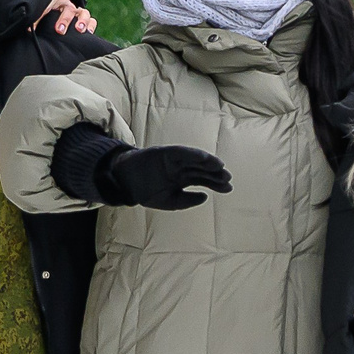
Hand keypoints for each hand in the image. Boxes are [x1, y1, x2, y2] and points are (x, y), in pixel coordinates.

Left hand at [33, 0, 96, 35]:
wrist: (53, 1)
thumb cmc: (46, 6)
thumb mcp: (42, 8)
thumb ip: (36, 19)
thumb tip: (28, 30)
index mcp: (62, 3)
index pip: (66, 9)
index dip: (64, 20)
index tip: (59, 30)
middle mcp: (72, 8)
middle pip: (78, 12)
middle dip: (78, 21)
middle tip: (76, 30)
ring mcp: (78, 14)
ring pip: (86, 15)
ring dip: (86, 23)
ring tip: (84, 32)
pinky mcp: (83, 21)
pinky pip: (92, 21)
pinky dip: (92, 26)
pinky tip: (90, 35)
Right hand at [104, 144, 231, 210]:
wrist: (125, 183)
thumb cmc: (146, 192)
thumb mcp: (169, 202)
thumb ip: (187, 200)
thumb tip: (205, 197)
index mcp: (183, 179)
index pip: (204, 180)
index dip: (216, 184)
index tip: (229, 188)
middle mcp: (181, 168)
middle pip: (203, 170)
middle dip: (216, 174)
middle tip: (228, 179)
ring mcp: (174, 160)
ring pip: (195, 160)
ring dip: (208, 162)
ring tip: (220, 167)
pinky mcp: (166, 153)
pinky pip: (182, 152)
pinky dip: (193, 154)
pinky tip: (204, 158)